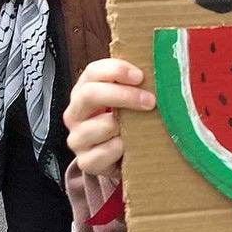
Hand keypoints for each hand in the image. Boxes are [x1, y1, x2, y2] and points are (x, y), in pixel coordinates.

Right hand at [63, 58, 155, 175]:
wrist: (115, 159)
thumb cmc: (123, 123)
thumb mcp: (124, 101)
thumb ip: (132, 85)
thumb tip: (157, 72)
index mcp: (82, 92)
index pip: (92, 72)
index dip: (116, 70)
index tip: (140, 76)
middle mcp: (74, 113)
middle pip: (91, 94)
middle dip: (124, 95)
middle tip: (150, 101)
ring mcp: (77, 138)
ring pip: (101, 125)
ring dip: (126, 126)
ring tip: (140, 128)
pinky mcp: (85, 161)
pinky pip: (106, 152)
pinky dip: (122, 148)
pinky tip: (130, 146)